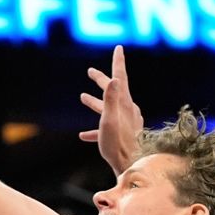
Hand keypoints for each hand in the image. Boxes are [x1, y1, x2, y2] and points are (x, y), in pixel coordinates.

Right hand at [78, 45, 143, 174]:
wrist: (132, 167)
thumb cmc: (117, 146)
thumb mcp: (110, 121)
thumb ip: (110, 99)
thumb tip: (114, 79)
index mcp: (124, 103)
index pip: (120, 77)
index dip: (118, 61)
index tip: (118, 48)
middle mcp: (128, 110)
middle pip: (113, 90)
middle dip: (101, 80)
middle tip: (91, 71)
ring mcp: (127, 122)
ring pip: (109, 107)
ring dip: (95, 102)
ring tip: (82, 97)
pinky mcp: (124, 133)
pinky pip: (107, 126)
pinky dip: (95, 128)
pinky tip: (84, 135)